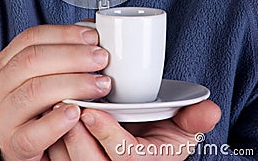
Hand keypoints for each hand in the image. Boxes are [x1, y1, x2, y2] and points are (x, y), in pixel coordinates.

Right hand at [0, 25, 110, 160]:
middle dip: (73, 56)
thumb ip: (64, 54)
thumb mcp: (45, 75)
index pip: (32, 37)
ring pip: (35, 91)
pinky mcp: (13, 143)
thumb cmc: (40, 105)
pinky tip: (76, 112)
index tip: (92, 37)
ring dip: (73, 84)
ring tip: (99, 85)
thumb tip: (93, 34)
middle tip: (101, 59)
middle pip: (33, 60)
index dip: (64, 34)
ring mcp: (3, 115)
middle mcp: (0, 85)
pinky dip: (57, 121)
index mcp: (7, 62)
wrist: (24, 146)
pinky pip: (34, 132)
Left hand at [48, 99, 220, 159]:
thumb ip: (193, 119)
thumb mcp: (181, 128)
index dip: (108, 136)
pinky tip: (48, 113)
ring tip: (54, 105)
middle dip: (75, 136)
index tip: (92, 111)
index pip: (124, 157)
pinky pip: (52, 157)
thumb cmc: (157, 135)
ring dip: (56, 134)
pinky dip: (48, 136)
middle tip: (67, 104)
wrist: (140, 143)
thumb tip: (211, 109)